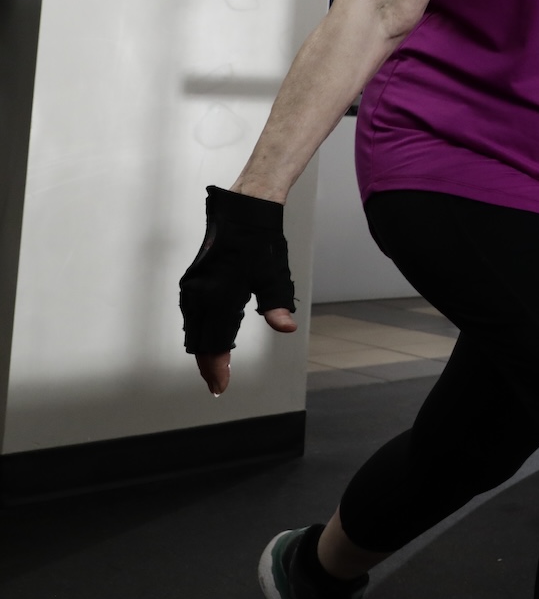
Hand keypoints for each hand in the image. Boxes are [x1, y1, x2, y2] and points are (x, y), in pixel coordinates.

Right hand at [181, 186, 298, 394]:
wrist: (242, 211)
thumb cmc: (261, 243)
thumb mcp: (275, 276)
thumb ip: (277, 305)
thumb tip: (287, 328)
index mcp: (220, 296)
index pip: (215, 343)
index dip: (217, 368)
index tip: (221, 387)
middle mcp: (200, 293)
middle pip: (198, 340)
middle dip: (208, 364)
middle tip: (217, 384)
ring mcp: (193, 286)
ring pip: (191, 328)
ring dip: (201, 348)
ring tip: (213, 367)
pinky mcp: (192, 280)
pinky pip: (190, 314)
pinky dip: (197, 331)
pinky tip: (207, 338)